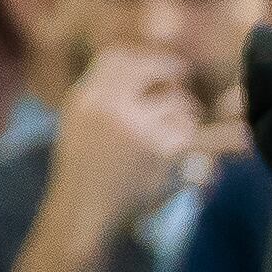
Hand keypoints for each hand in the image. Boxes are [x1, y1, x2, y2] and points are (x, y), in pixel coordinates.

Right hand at [41, 47, 244, 240]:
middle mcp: (107, 106)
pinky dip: (192, 140)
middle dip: (174, 69)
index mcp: (85, 98)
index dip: (144, 57)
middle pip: (152, 67)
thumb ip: (103, 96)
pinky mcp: (159, 149)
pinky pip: (189, 131)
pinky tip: (185, 152)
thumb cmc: (85, 171)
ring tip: (179, 129)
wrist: (84, 214)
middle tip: (185, 74)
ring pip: (177, 101)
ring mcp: (133, 126)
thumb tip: (139, 66)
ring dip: (186, 113)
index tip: (161, 63)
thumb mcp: (79, 126)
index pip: (117, 57)